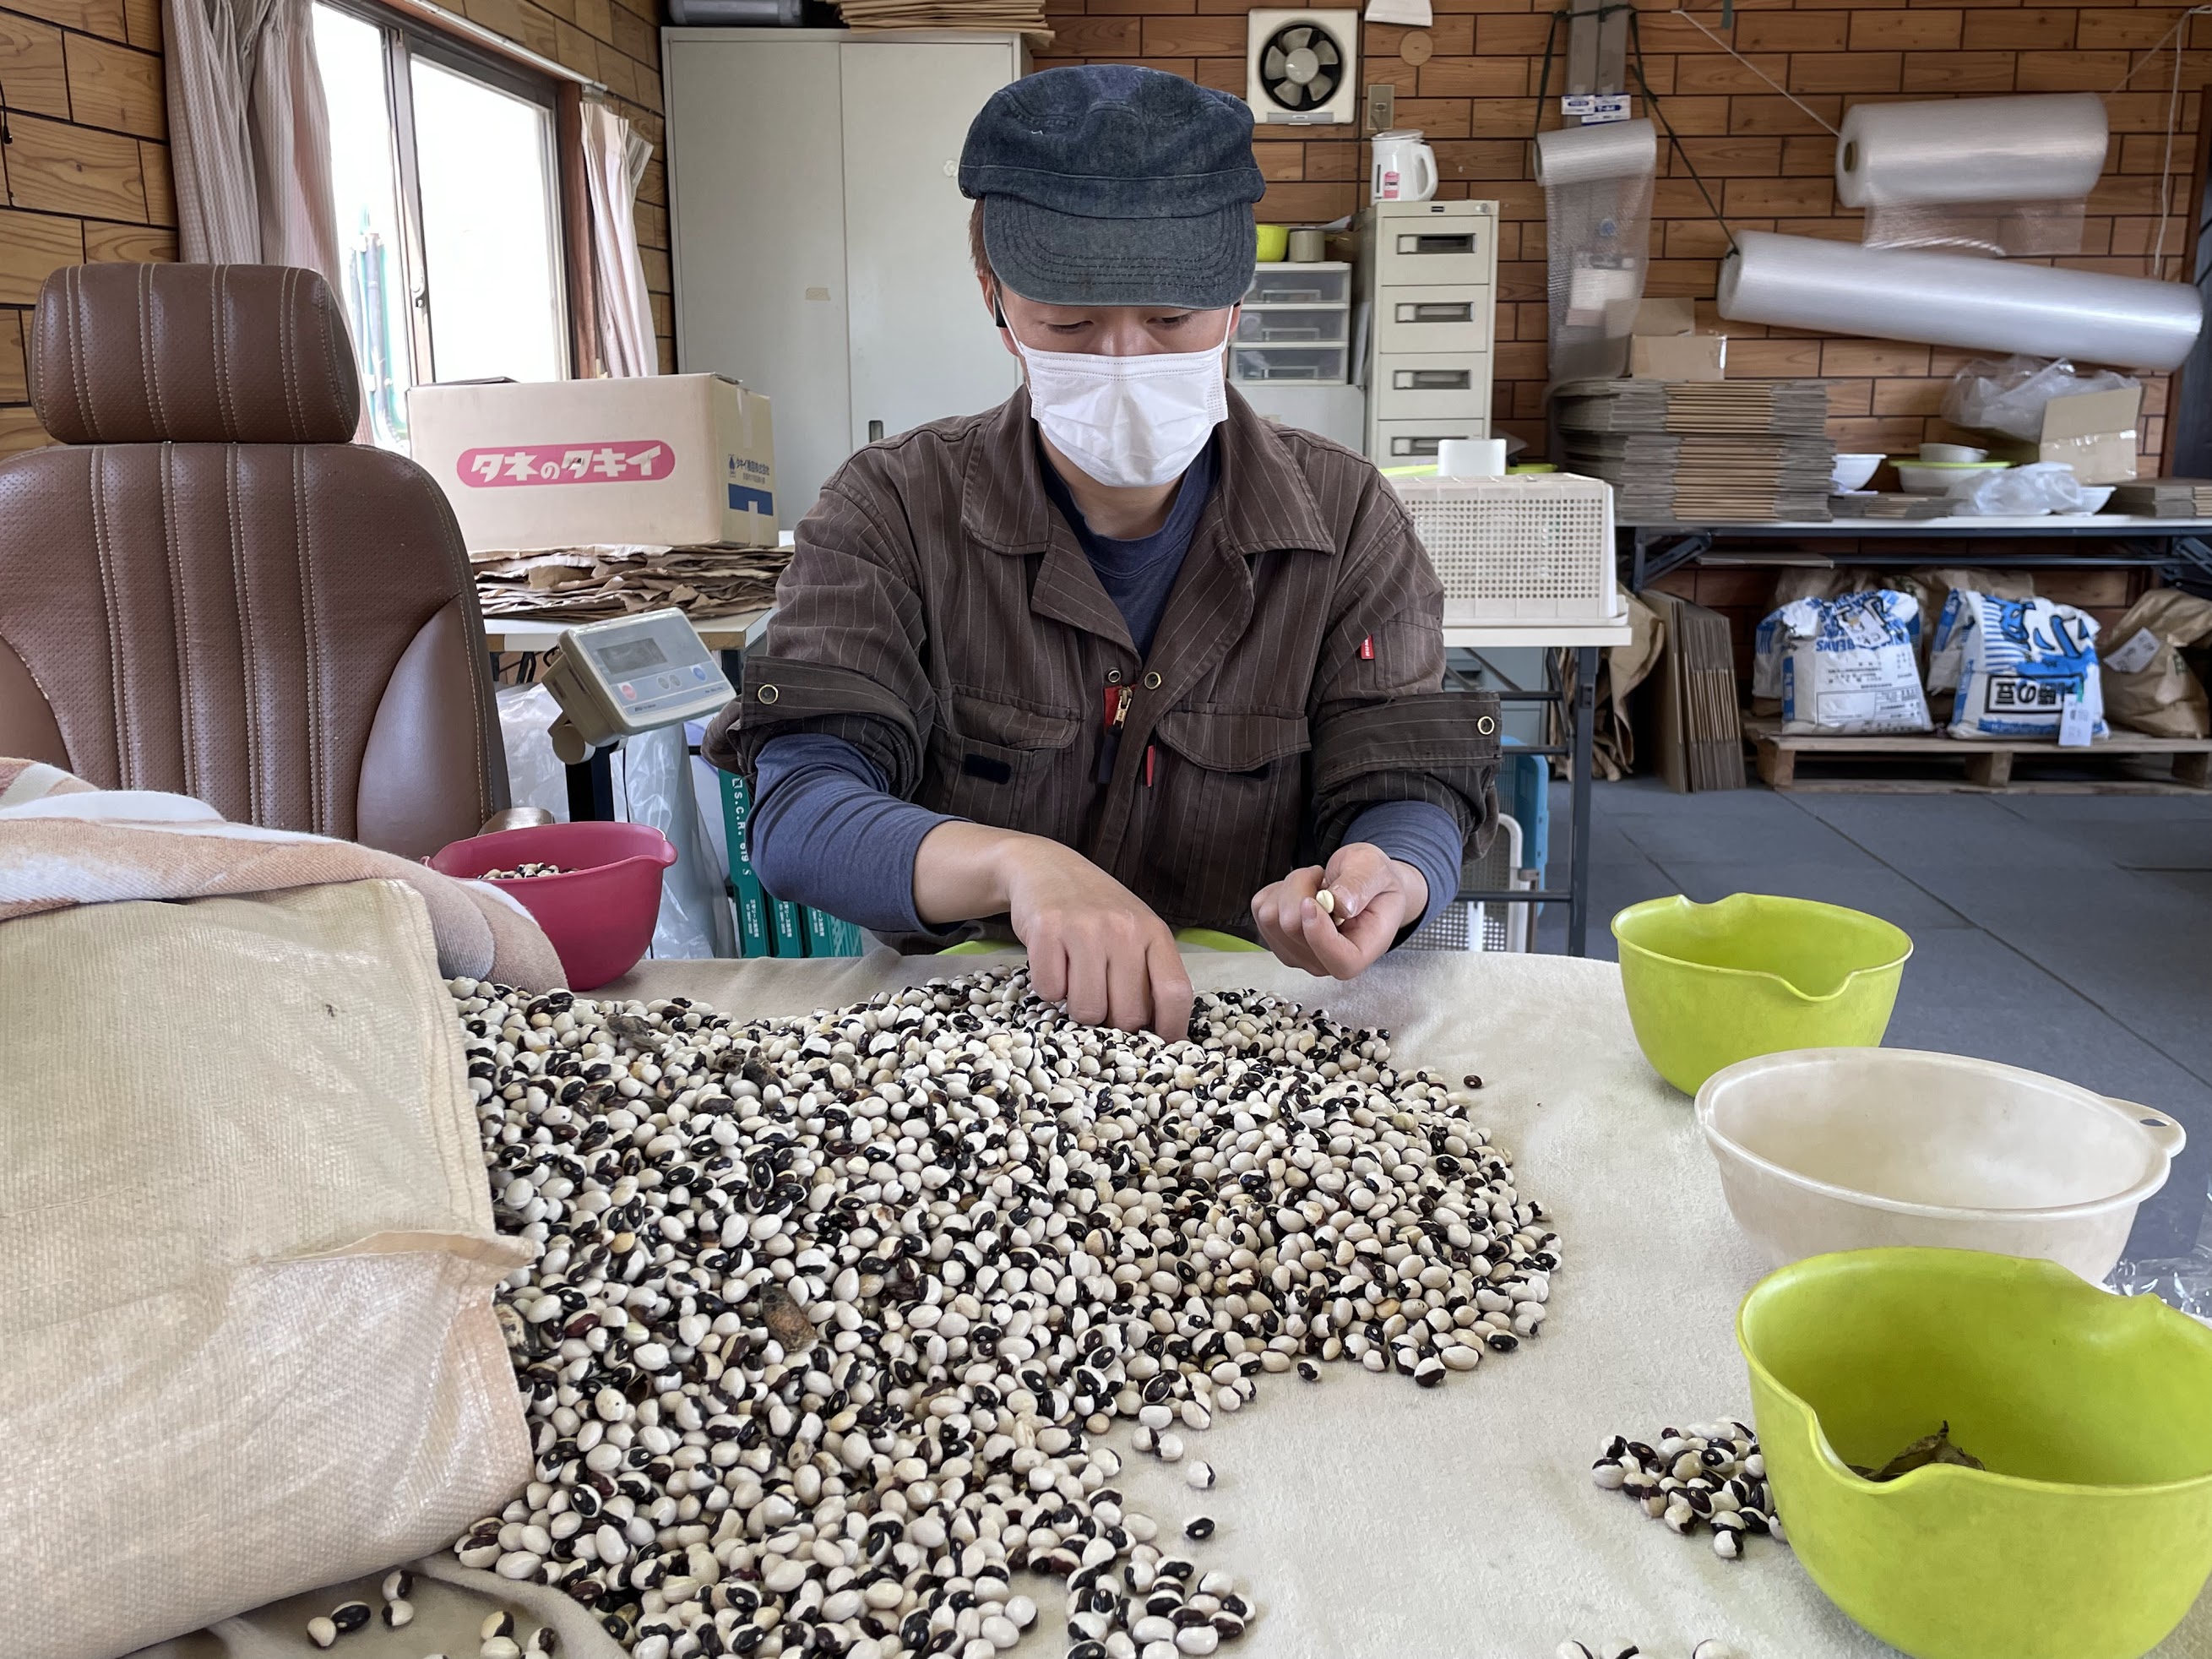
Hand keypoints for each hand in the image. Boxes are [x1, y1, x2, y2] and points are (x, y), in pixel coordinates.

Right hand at [913, 823, 1192, 1038]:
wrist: (1045, 868)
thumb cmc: (1095, 911)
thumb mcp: (1134, 931)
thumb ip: (1149, 973)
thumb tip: (1160, 1036)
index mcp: (1154, 933)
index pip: (1175, 993)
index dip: (1170, 1029)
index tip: (1159, 1047)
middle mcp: (1124, 929)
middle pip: (1128, 1015)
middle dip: (1113, 1022)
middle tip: (1101, 1001)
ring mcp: (1085, 928)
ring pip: (1087, 1010)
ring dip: (1077, 1008)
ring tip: (1075, 980)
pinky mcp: (1046, 929)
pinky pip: (1050, 991)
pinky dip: (1048, 990)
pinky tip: (1054, 965)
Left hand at [1250, 842, 1429, 979]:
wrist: (1363, 885)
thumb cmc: (1374, 882)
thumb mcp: (1375, 871)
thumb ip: (1360, 886)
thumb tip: (1339, 904)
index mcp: (1361, 952)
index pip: (1339, 963)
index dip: (1320, 936)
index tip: (1312, 902)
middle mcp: (1326, 961)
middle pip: (1292, 929)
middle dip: (1303, 888)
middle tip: (1324, 878)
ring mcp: (1297, 953)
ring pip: (1272, 916)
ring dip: (1291, 886)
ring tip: (1317, 885)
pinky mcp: (1276, 939)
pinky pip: (1261, 907)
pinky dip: (1277, 890)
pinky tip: (1301, 892)